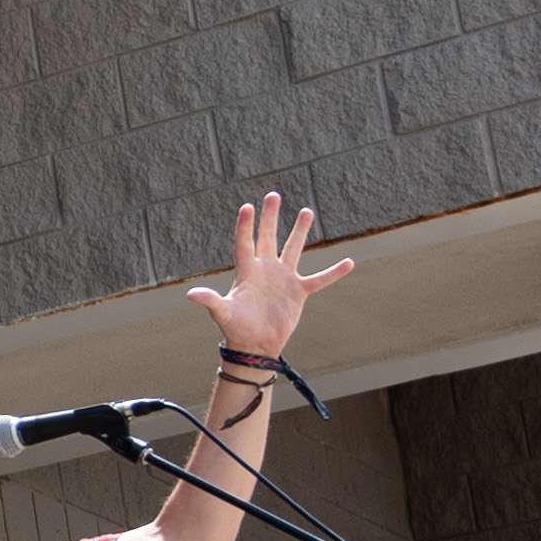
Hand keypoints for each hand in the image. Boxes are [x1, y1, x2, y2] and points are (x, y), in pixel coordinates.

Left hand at [190, 192, 357, 370]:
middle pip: (268, 238)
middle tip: (274, 195)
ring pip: (293, 249)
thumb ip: (211, 301)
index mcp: (246, 272)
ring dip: (300, 231)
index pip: (245, 243)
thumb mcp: (223, 314)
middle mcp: (265, 270)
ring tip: (306, 211)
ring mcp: (283, 279)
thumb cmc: (236, 329)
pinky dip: (333, 273)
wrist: (255, 345)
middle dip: (270, 217)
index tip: (247, 206)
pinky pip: (319, 279)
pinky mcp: (298, 292)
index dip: (246, 226)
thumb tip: (191, 295)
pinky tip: (349, 262)